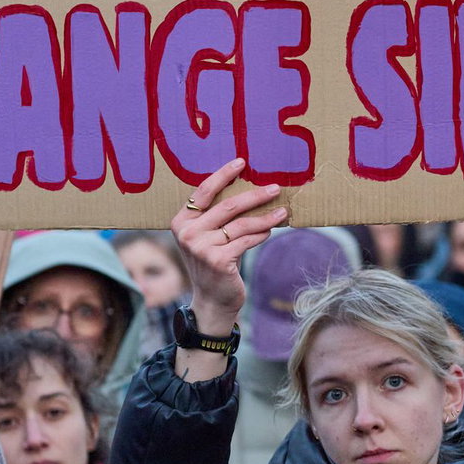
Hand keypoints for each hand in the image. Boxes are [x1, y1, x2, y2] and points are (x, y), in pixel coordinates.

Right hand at [170, 158, 286, 374]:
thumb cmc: (213, 263)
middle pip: (227, 205)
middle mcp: (187, 233)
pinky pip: (246, 240)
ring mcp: (201, 248)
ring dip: (265, 216)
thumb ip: (216, 216)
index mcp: (181, 221)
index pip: (203, 191)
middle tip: (275, 187)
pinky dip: (261, 234)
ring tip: (282, 211)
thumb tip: (249, 189)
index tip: (242, 163)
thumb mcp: (206, 237)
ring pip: (241, 224)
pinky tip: (271, 230)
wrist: (211, 300)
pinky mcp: (218, 261)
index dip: (223, 175)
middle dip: (255, 195)